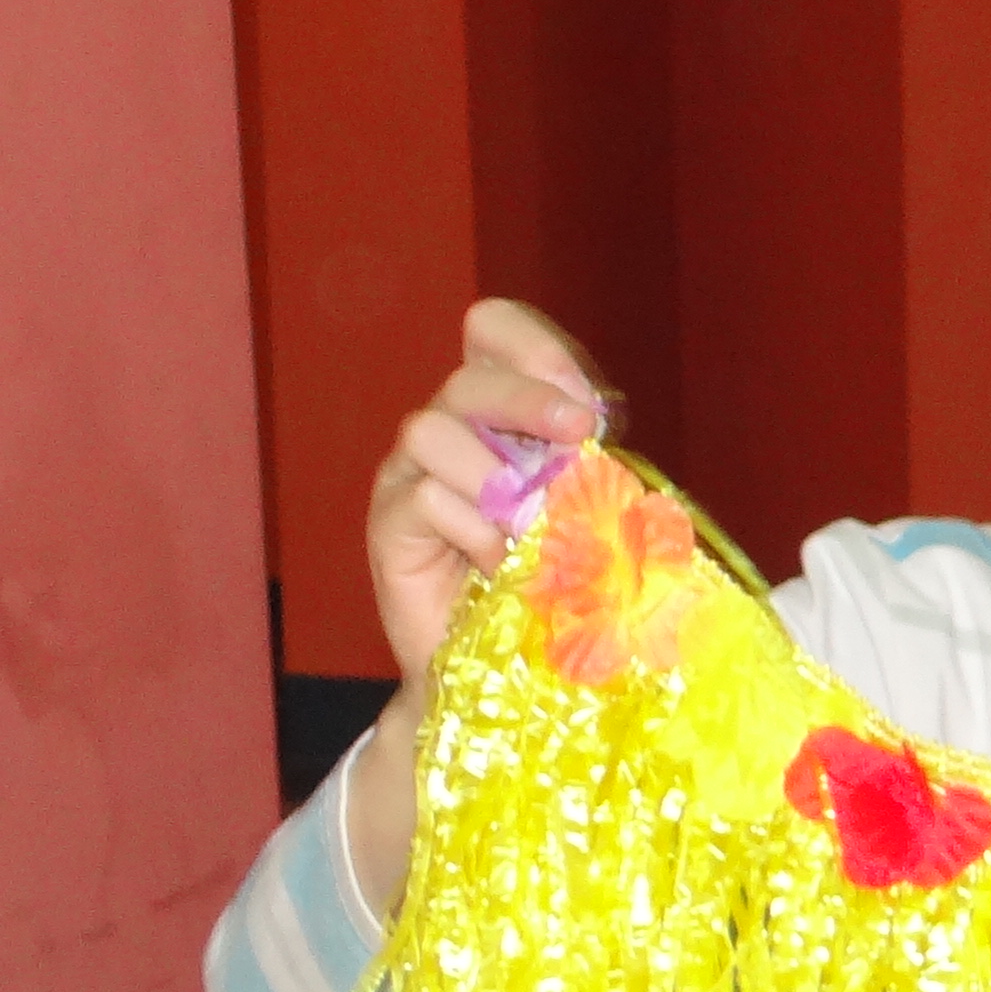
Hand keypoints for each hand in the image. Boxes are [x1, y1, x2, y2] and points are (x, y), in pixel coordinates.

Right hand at [372, 298, 609, 687]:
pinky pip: (425, 498)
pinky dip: (476, 530)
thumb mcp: (589, 510)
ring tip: (534, 531)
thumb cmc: (554, 580)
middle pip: (469, 378)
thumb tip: (601, 435)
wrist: (505, 662)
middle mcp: (446, 429)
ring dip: (498, 480)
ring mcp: (408, 474)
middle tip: (580, 431)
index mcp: (497, 412)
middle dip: (530, 396)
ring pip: (432, 430)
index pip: (492, 330)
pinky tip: (503, 564)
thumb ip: (592, 465)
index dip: (533, 346)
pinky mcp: (389, 523)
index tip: (585, 398)